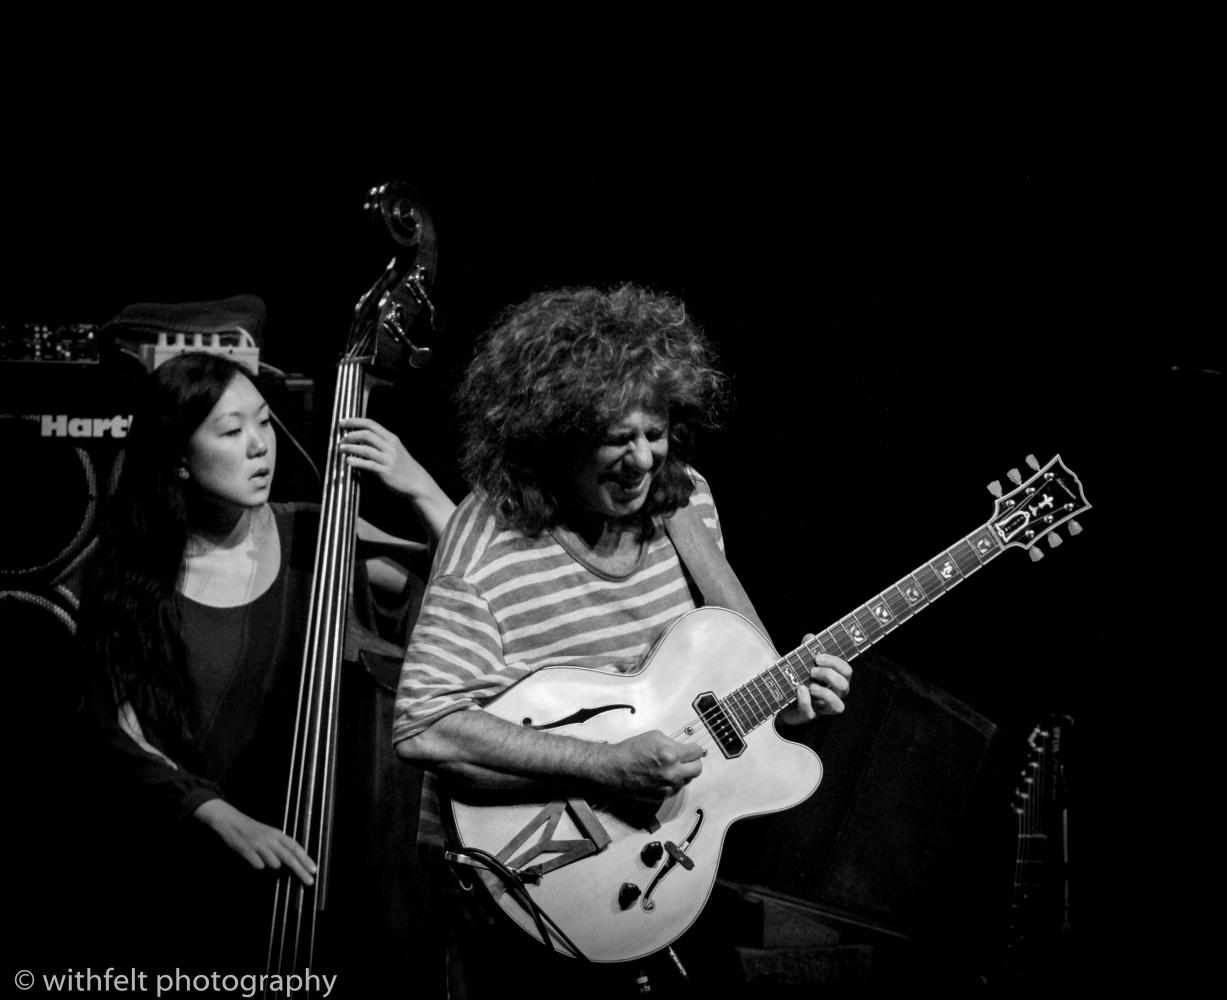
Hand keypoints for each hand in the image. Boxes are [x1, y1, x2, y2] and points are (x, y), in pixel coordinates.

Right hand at [193, 799, 316, 885]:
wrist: (230, 820)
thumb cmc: (250, 829)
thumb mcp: (268, 833)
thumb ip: (279, 845)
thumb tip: (290, 860)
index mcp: (277, 833)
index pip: (295, 847)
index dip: (306, 858)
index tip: (314, 869)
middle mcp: (270, 838)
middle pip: (289, 857)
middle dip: (301, 870)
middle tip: (310, 881)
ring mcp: (259, 844)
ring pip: (273, 863)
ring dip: (271, 864)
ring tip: (260, 855)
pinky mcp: (247, 849)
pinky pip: (258, 865)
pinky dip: (257, 864)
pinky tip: (252, 858)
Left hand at [338, 417, 432, 499]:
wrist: (417, 482)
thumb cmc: (403, 466)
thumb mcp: (394, 449)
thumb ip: (380, 443)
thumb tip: (358, 438)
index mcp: (391, 438)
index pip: (371, 424)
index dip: (355, 421)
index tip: (342, 422)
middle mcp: (390, 446)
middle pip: (367, 434)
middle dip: (350, 435)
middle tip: (340, 440)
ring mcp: (388, 459)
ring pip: (366, 449)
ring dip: (350, 448)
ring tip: (341, 449)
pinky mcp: (385, 472)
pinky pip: (368, 465)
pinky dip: (356, 462)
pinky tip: (348, 461)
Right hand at [604, 730, 704, 801]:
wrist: (614, 768)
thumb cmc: (630, 751)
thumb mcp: (654, 736)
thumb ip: (673, 742)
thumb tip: (686, 747)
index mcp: (671, 755)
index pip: (697, 752)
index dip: (695, 749)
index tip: (693, 750)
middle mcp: (672, 773)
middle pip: (697, 769)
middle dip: (693, 762)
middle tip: (686, 759)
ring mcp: (667, 787)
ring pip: (687, 780)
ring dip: (682, 773)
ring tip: (669, 767)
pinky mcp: (662, 796)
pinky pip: (676, 789)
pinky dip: (672, 782)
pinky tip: (662, 775)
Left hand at [778, 637, 851, 724]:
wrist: (780, 697)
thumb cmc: (798, 677)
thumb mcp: (802, 660)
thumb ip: (807, 649)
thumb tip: (810, 637)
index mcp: (835, 680)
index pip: (846, 671)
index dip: (835, 663)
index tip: (818, 657)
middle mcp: (834, 695)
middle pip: (844, 686)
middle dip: (829, 676)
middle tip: (812, 671)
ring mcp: (822, 707)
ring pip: (838, 706)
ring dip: (825, 694)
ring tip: (811, 686)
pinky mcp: (807, 715)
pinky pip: (810, 713)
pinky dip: (805, 701)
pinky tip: (799, 690)